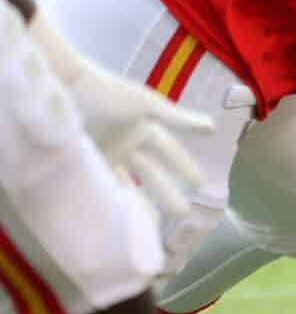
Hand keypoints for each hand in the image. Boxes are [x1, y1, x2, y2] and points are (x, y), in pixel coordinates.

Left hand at [27, 13, 210, 224]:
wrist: (64, 89)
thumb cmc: (107, 93)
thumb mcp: (146, 105)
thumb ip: (179, 119)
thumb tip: (213, 128)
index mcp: (144, 128)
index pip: (171, 152)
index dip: (186, 167)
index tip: (202, 185)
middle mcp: (127, 144)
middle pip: (153, 173)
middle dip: (168, 192)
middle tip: (183, 215)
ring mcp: (106, 155)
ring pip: (130, 184)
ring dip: (142, 202)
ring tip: (153, 225)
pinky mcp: (85, 164)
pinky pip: (105, 187)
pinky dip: (114, 201)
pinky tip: (122, 217)